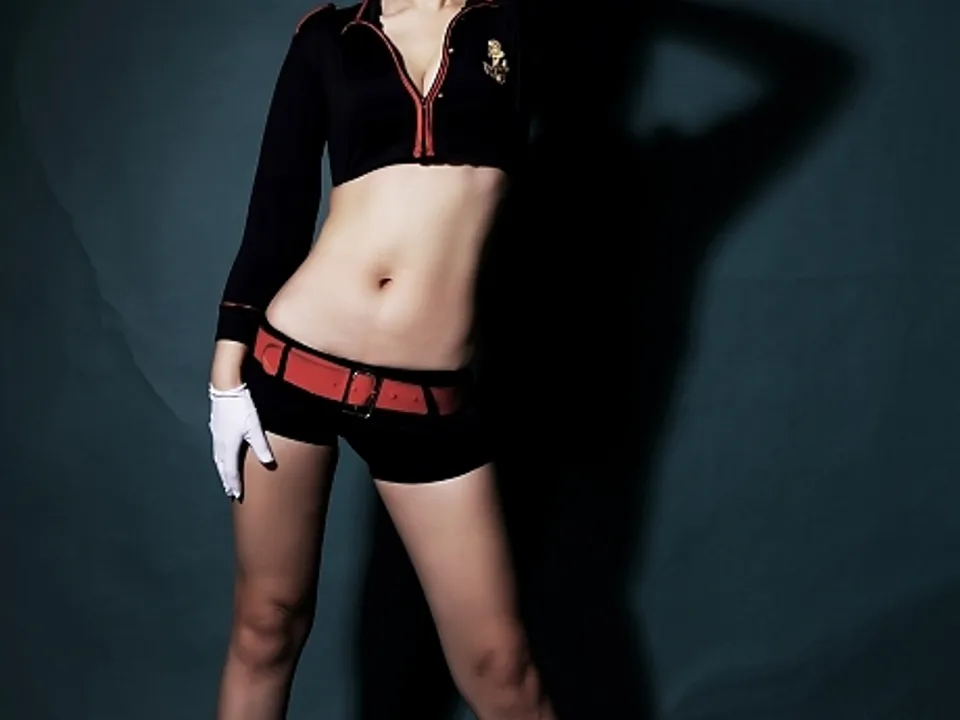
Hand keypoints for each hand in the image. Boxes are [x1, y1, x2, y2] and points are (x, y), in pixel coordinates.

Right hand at [208, 383, 273, 498]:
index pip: (231, 471)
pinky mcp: (216, 428)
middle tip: (230, 492)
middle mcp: (220, 444)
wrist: (225, 388)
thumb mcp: (254, 427)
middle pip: (222, 468)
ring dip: (223, 470)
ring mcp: (217, 436)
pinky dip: (221, 459)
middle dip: (227, 480)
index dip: (234, 484)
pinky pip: (218, 450)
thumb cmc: (241, 407)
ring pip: (218, 459)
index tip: (236, 495)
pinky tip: (223, 456)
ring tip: (226, 478)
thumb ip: (261, 446)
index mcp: (229, 447)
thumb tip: (269, 462)